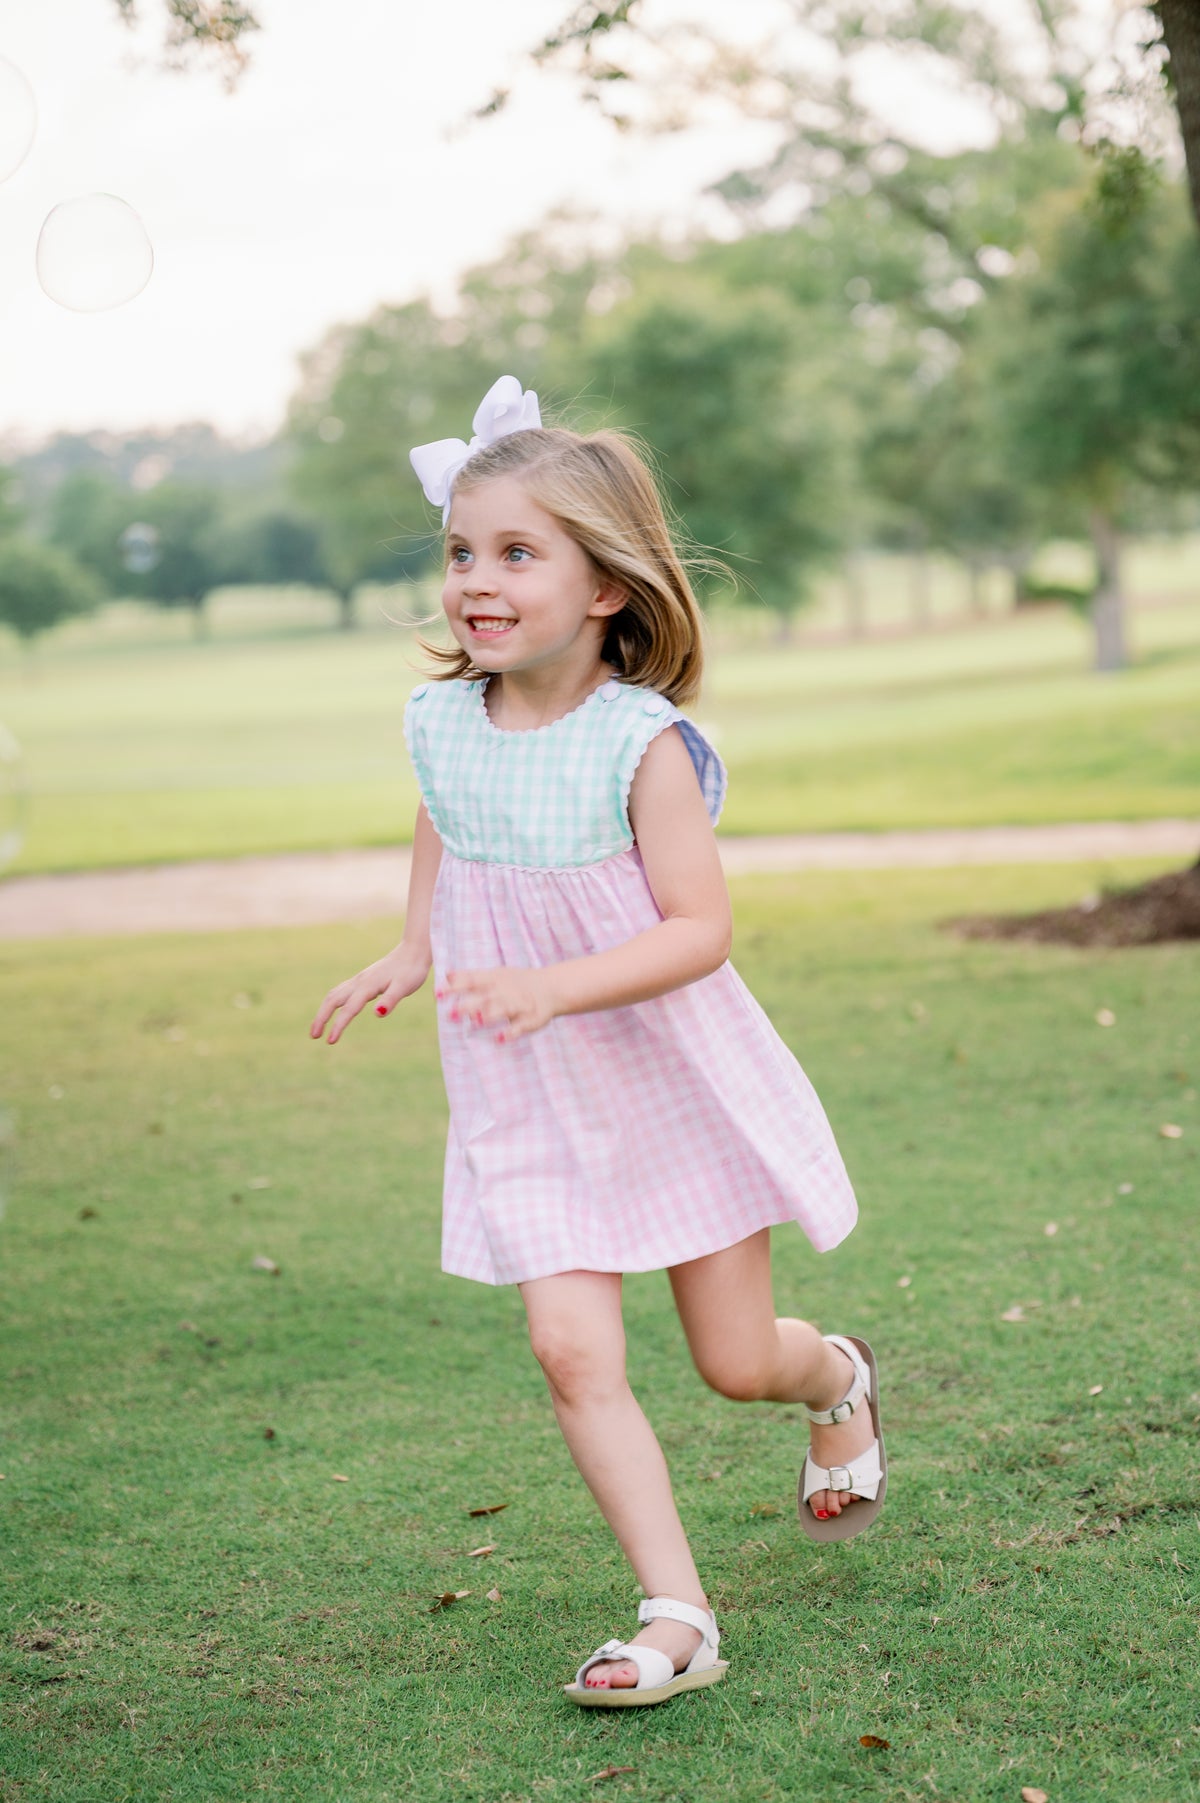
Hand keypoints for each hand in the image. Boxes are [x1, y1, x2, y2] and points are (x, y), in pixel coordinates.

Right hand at [310, 943, 429, 1044]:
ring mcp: (359, 980)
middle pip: (332, 999)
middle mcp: (359, 982)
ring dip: (323, 1011)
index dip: (338, 1026)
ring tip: (318, 1028)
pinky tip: (333, 1010)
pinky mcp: (362, 980)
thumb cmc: (411, 972)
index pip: (349, 1009)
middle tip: (313, 1036)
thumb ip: (390, 1000)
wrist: (413, 952)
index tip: (330, 1041)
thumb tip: (378, 1014)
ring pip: (334, 995)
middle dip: (320, 1018)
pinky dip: (331, 1003)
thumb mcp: (404, 987)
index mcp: (368, 986)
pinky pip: (340, 991)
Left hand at [438, 965, 558, 1043]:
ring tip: (475, 1022)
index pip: (472, 981)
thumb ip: (471, 977)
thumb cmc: (516, 982)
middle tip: (451, 1014)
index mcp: (495, 979)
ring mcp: (519, 1004)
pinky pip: (520, 1026)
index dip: (455, 987)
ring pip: (503, 1010)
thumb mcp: (495, 975)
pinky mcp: (531, 1019)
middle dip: (469, 1005)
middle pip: (486, 997)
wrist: (552, 987)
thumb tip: (447, 975)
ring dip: (489, 1016)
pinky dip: (510, 1032)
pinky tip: (499, 1039)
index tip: (437, 995)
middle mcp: (506, 991)